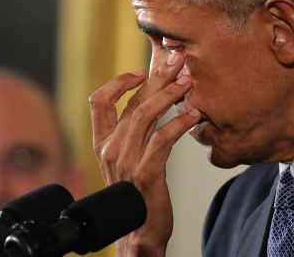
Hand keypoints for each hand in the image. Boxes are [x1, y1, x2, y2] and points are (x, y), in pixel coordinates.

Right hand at [89, 52, 199, 256]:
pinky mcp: (146, 173)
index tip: (140, 71)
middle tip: (177, 61)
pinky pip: (162, 139)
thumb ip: (137, 133)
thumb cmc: (138, 194)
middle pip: (131, 102)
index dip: (118, 82)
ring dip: (169, 95)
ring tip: (189, 84)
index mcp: (103, 143)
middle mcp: (110, 149)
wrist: (139, 232)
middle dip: (156, 78)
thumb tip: (156, 102)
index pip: (99, 102)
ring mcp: (126, 161)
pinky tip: (194, 116)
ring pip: (144, 115)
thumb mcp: (130, 159)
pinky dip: (180, 123)